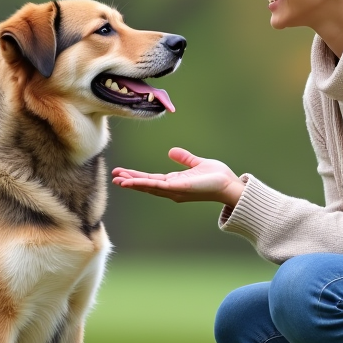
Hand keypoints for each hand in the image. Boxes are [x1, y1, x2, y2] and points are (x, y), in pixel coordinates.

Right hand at [111, 147, 244, 206]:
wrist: (229, 185)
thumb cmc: (216, 177)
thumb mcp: (196, 163)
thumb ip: (184, 158)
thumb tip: (171, 151)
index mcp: (174, 182)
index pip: (151, 179)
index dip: (136, 176)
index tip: (122, 173)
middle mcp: (171, 189)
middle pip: (146, 185)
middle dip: (130, 181)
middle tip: (114, 176)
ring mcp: (174, 190)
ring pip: (149, 187)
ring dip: (133, 184)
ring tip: (118, 181)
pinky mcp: (179, 189)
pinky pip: (159, 186)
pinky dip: (145, 184)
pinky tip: (134, 182)